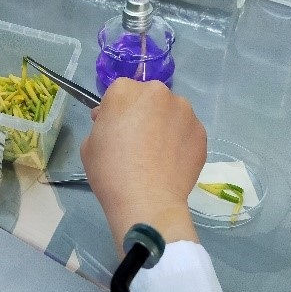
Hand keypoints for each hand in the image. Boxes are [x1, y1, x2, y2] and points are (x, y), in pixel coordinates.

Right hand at [80, 79, 205, 252]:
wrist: (147, 200)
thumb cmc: (110, 172)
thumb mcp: (89, 145)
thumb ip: (103, 125)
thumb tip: (115, 124)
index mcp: (124, 91)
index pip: (119, 93)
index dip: (115, 111)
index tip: (114, 130)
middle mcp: (157, 92)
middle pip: (148, 98)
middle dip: (143, 113)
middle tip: (137, 142)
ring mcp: (184, 110)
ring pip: (171, 112)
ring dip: (164, 124)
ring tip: (158, 154)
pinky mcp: (201, 131)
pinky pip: (186, 131)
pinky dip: (180, 141)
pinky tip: (172, 162)